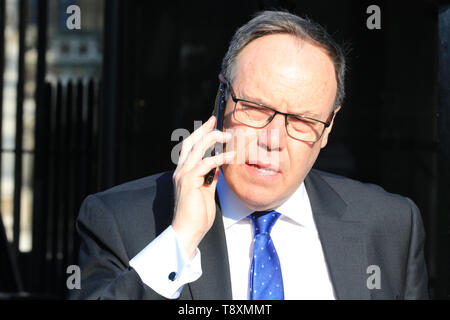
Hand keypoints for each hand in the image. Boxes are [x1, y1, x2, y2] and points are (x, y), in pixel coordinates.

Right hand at [171, 116, 234, 258]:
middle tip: (216, 121)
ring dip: (214, 139)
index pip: (191, 147)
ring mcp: (184, 175)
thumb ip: (210, 177)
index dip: (200, 134)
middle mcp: (181, 171)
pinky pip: (206, 163)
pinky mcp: (189, 181)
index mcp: (184, 172)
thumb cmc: (197, 215)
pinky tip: (230, 156)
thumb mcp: (207, 191)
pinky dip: (219, 158)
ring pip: (197, 148)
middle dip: (205, 130)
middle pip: (192, 142)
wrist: (188, 230)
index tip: (211, 123)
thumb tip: (218, 166)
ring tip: (228, 136)